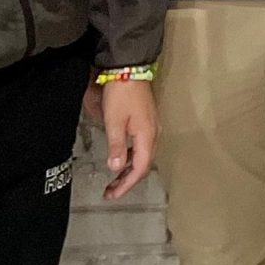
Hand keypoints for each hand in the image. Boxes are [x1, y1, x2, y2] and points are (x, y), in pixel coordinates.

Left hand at [99, 79, 157, 199]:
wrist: (130, 70)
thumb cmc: (121, 95)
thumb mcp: (114, 121)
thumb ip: (116, 145)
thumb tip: (116, 168)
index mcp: (147, 136)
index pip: (140, 168)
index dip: (126, 184)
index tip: (112, 195)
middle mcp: (154, 134)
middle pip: (144, 165)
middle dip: (127, 181)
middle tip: (110, 192)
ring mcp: (152, 128)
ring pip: (143, 156)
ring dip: (129, 171)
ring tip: (114, 181)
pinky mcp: (148, 123)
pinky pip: (142, 148)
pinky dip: (131, 159)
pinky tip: (121, 160)